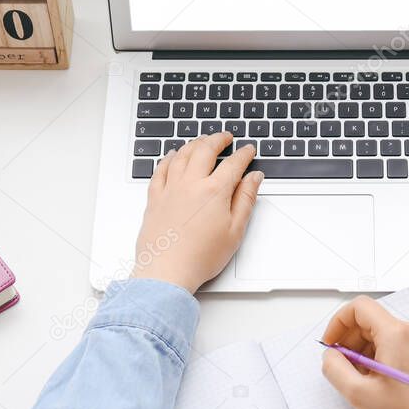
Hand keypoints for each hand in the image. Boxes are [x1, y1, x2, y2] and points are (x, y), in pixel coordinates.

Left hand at [131, 132, 263, 292]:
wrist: (166, 271)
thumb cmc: (200, 256)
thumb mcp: (235, 231)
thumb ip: (246, 200)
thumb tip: (254, 178)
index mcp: (214, 191)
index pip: (233, 164)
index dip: (244, 154)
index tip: (248, 150)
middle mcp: (191, 184)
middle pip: (205, 150)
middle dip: (218, 139)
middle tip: (226, 137)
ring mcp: (170, 189)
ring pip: (182, 155)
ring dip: (195, 143)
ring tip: (202, 140)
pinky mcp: (155, 198)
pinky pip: (161, 169)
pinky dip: (169, 158)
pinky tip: (173, 155)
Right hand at [321, 296, 408, 408]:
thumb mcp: (359, 393)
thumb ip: (335, 369)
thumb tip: (331, 355)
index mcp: (395, 333)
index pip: (359, 307)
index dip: (338, 322)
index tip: (331, 343)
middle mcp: (407, 331)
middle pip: (368, 320)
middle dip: (348, 340)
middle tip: (342, 365)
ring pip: (377, 332)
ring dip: (360, 350)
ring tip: (358, 377)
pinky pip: (389, 343)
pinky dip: (374, 355)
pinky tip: (372, 379)